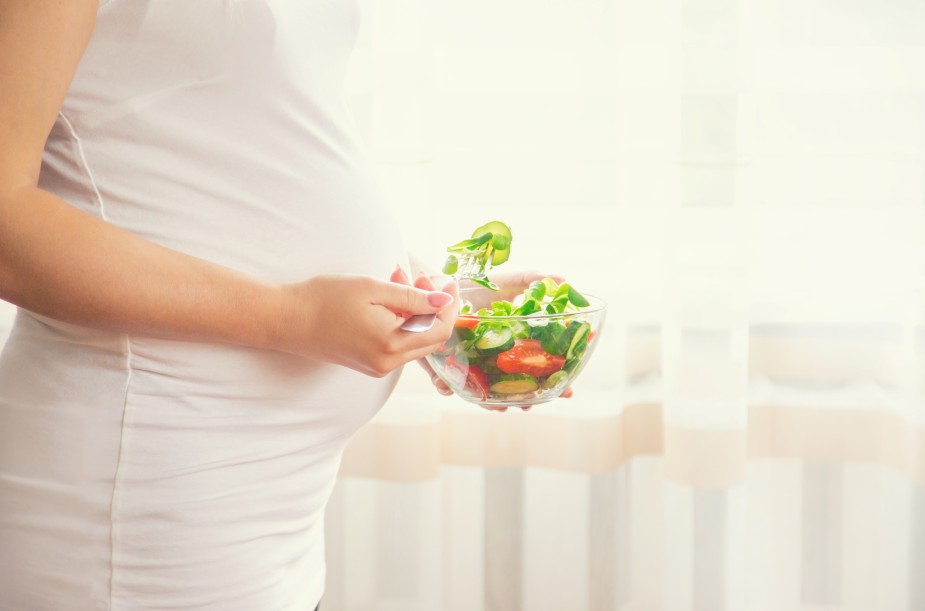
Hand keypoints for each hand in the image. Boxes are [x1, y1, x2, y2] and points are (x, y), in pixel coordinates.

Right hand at [271, 272, 457, 377]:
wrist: (285, 319)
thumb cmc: (324, 299)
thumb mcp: (372, 289)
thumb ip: (413, 296)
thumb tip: (446, 301)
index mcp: (390, 344)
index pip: (440, 330)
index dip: (449, 305)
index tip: (447, 281)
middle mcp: (387, 362)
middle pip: (430, 337)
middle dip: (432, 306)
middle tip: (417, 277)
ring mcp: (378, 366)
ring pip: (415, 340)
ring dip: (416, 311)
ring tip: (398, 281)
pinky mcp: (369, 364)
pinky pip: (398, 344)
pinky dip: (402, 321)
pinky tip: (389, 300)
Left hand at [398, 268, 573, 409]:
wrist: (441, 282)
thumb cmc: (479, 285)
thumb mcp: (508, 281)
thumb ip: (532, 279)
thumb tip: (562, 280)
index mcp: (513, 345)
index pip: (539, 369)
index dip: (555, 382)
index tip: (567, 392)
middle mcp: (494, 360)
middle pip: (514, 387)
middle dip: (525, 400)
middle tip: (530, 404)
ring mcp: (470, 365)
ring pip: (483, 393)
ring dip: (491, 403)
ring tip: (499, 406)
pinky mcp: (442, 364)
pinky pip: (445, 383)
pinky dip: (447, 388)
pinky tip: (449, 389)